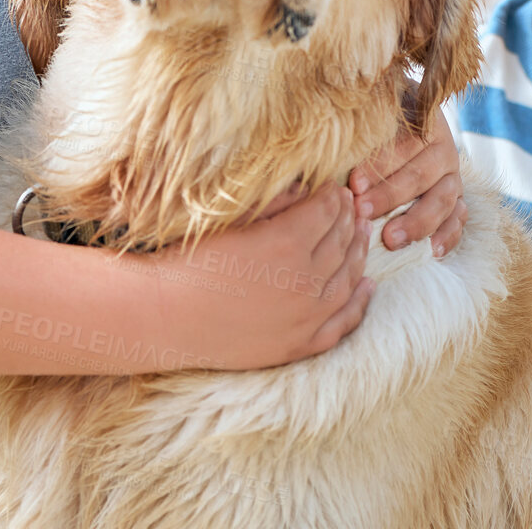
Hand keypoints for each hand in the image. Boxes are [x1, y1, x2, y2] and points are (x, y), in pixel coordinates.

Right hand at [144, 182, 374, 369]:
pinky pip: (343, 321)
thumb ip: (275, 202)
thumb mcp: (233, 219)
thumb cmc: (190, 260)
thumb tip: (307, 188)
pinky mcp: (299, 344)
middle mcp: (305, 280)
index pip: (328, 210)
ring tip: (362, 235)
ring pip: (348, 278)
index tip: (332, 187)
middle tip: (351, 205)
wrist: (164, 316)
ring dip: (359, 252)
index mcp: (288, 242)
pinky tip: (367, 285)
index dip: (333, 195)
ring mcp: (306, 316)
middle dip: (349, 218)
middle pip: (342, 240)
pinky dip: (359, 301)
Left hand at [348, 83, 465, 257]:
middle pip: (421, 175)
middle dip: (390, 197)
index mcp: (425, 126)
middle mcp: (444, 151)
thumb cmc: (381, 128)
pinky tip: (432, 251)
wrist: (415, 128)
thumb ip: (357, 137)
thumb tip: (326, 154)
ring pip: (442, 201)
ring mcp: (453, 177)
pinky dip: (448, 236)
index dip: (379, 165)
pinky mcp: (458, 200)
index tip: (354, 184)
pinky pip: (458, 219)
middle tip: (363, 212)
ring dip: (416, 222)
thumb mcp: (373, 122)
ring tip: (391, 240)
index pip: (404, 144)